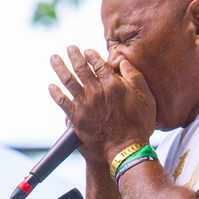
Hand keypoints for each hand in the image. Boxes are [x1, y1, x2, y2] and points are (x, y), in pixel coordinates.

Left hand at [49, 45, 156, 166]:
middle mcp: (96, 92)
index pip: (98, 64)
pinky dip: (55, 93)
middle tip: (70, 48)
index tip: (87, 51)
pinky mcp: (77, 119)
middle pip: (81, 68)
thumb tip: (123, 62)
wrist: (126, 150)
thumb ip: (135, 77)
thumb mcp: (146, 99)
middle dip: (74, 55)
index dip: (91, 55)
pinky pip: (62, 102)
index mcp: (113, 85)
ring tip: (54, 59)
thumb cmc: (140, 126)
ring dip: (60, 67)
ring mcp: (85, 105)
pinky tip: (51, 87)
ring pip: (68, 80)